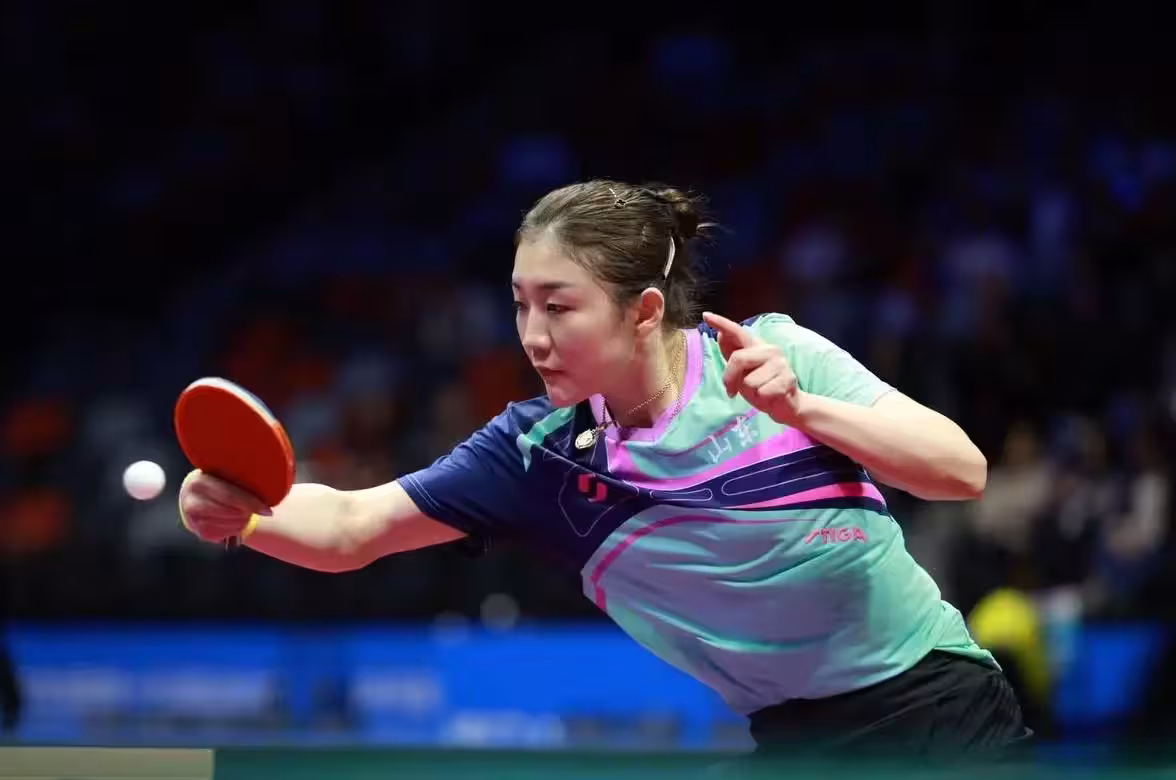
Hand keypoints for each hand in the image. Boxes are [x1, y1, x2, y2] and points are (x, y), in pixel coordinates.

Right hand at [178, 470, 268, 542]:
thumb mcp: (223, 475)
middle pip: (233, 512)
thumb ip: (237, 476)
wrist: (197, 497)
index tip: (268, 510)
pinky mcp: (202, 533)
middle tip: (257, 507)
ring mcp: (195, 521)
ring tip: (243, 511)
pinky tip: (234, 519)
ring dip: (244, 520)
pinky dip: (238, 528)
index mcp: (198, 482)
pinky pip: (230, 534)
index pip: (229, 495)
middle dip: (249, 511)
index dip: (251, 503)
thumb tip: (266, 481)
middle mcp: (192, 502)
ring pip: (233, 525)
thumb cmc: (218, 482)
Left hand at [703, 311, 805, 425]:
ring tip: (761, 390)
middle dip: (731, 378)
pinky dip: (762, 400)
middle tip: (733, 390)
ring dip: (751, 392)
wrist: (787, 404)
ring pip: (749, 381)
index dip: (721, 323)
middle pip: (738, 359)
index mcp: (757, 346)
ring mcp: (781, 364)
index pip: (737, 332)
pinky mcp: (788, 380)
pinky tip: (770, 397)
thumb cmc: (761, 385)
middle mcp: (770, 350)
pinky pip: (762, 393)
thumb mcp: (743, 371)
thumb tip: (721, 335)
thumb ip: (734, 355)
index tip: (706, 316)